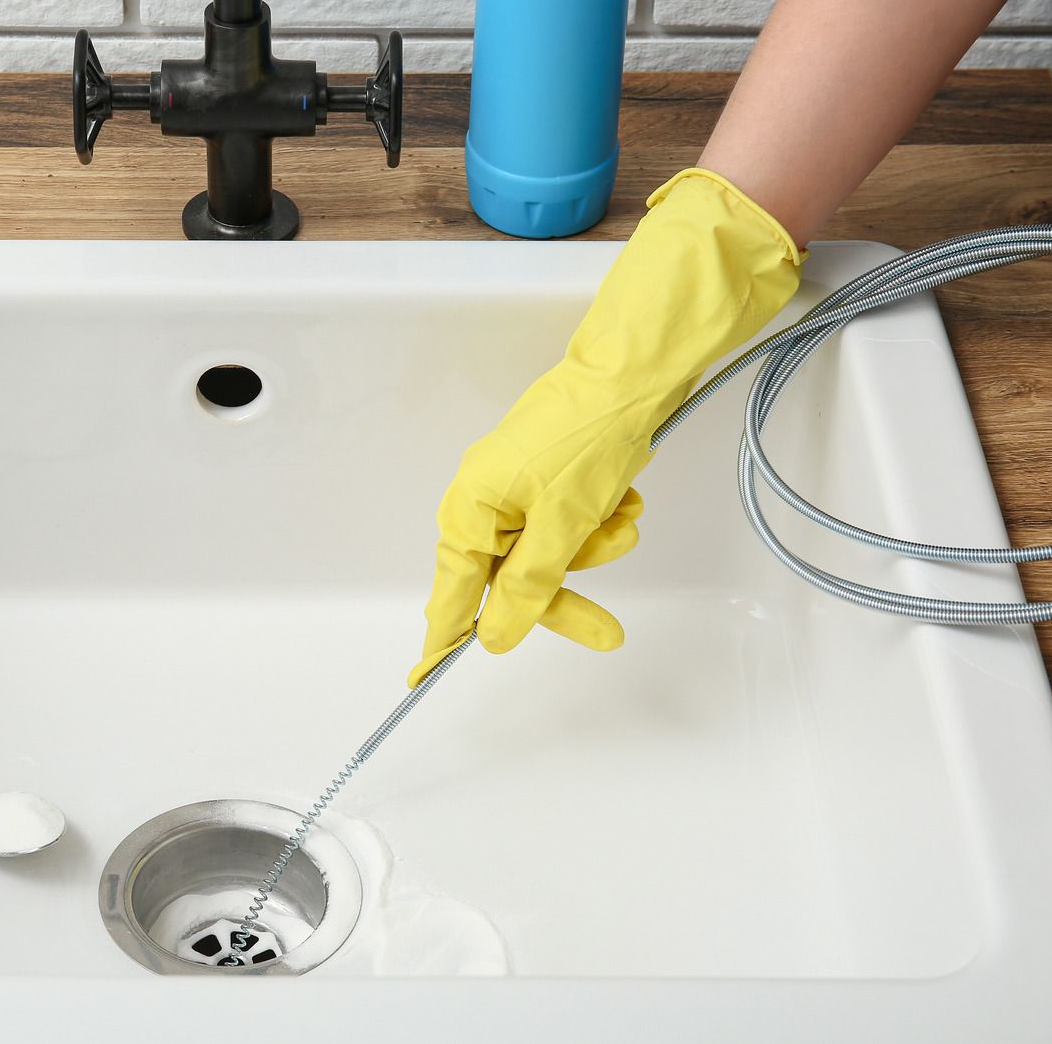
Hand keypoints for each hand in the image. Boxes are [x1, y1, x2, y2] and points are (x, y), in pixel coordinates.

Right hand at [410, 168, 803, 684]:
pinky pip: (570, 523)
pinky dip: (601, 518)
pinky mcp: (549, 476)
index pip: (450, 595)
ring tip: (623, 517)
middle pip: (512, 579)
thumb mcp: (561, 526)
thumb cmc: (587, 438)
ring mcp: (517, 487)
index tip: (420, 679)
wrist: (631, 374)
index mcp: (469, 511)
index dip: (444, 639)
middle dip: (566, 593)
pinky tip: (624, 497)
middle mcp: (484, 501)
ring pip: (550, 552)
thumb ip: (527, 588)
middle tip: (608, 633)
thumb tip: (495, 636)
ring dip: (594, 544)